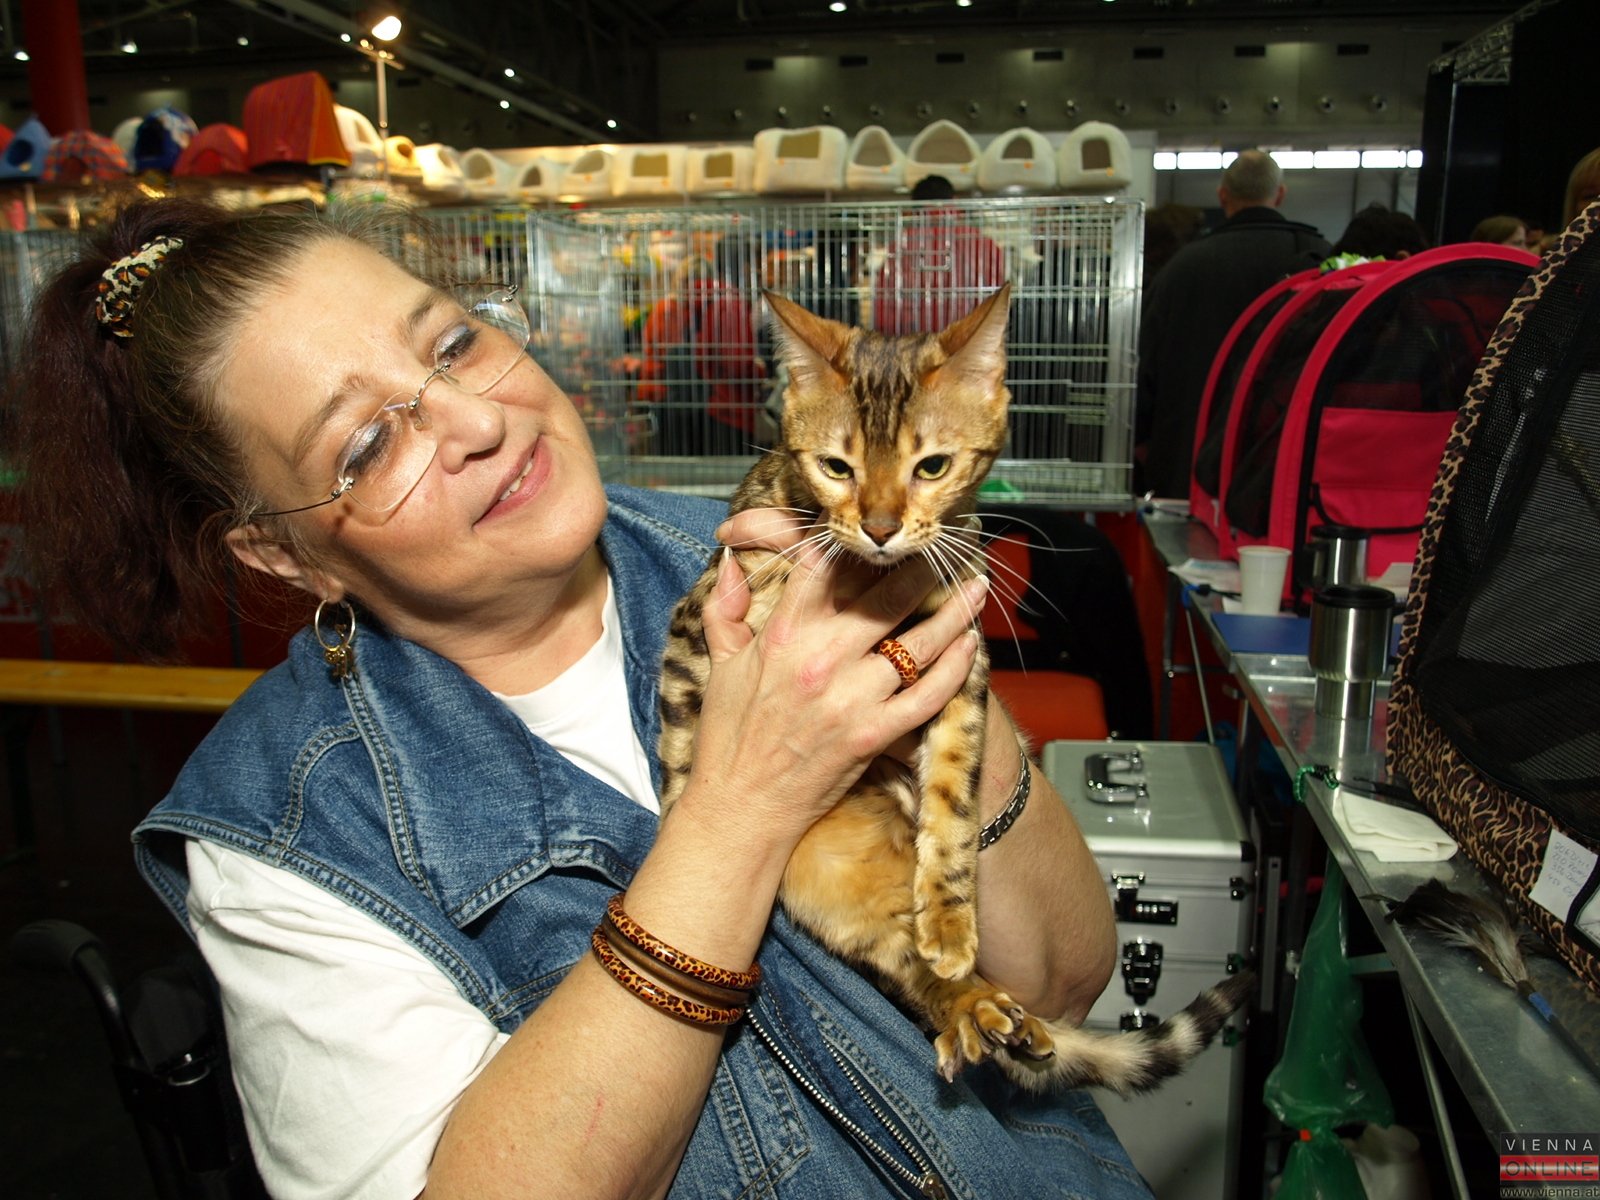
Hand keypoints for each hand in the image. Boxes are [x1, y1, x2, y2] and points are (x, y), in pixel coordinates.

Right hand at [679, 545, 987, 849]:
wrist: (742, 807)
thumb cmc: (729, 736)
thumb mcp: (721, 664)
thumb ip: (724, 606)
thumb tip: (733, 560)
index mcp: (783, 634)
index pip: (826, 565)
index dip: (855, 540)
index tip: (880, 531)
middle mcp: (821, 658)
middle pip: (886, 595)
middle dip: (922, 567)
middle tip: (947, 548)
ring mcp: (852, 697)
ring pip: (918, 641)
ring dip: (955, 611)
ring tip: (976, 586)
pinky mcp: (874, 734)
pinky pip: (928, 694)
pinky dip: (955, 669)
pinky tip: (971, 646)